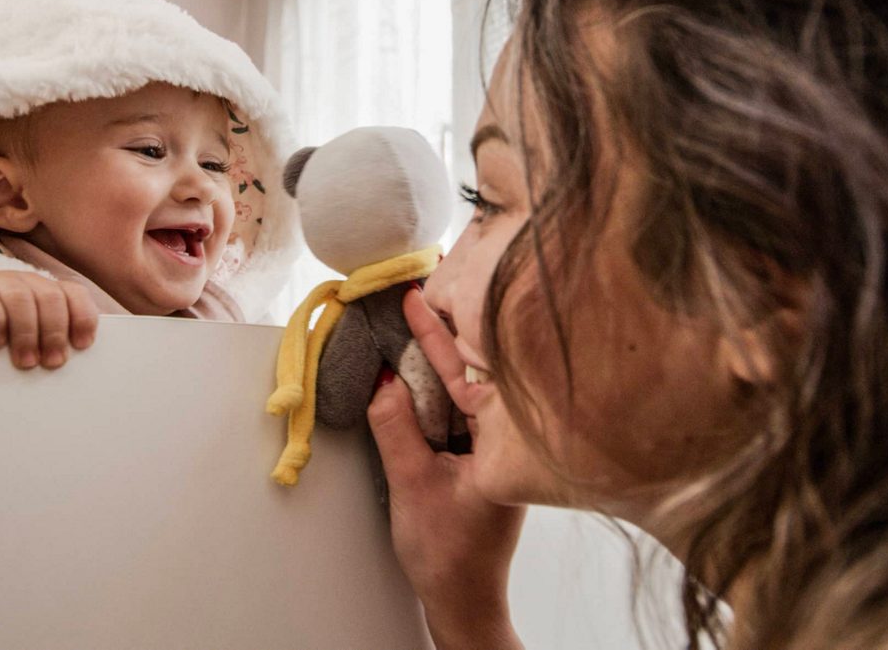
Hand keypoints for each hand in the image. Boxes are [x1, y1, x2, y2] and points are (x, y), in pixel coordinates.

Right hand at [0, 271, 97, 369]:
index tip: (82, 345)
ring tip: (26, 362)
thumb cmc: (5, 335)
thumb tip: (69, 367)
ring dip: (27, 334)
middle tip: (52, 363)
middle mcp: (27, 281)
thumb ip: (52, 345)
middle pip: (50, 298)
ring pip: (21, 299)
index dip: (82, 318)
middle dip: (54, 333)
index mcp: (48, 290)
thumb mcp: (33, 336)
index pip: (74, 294)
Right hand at [365, 288, 524, 649]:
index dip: (436, 333)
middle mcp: (505, 438)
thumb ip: (396, 428)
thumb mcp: (412, 485)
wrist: (463, 599)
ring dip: (438, 356)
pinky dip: (437, 385)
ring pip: (463, 388)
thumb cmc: (451, 555)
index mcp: (502, 441)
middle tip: (418, 288)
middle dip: (443, 330)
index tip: (414, 298)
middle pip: (471, 370)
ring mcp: (494, 447)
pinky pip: (457, 409)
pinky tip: (420, 368)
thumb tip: (382, 379)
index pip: (466, 371)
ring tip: (415, 315)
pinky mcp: (479, 456)